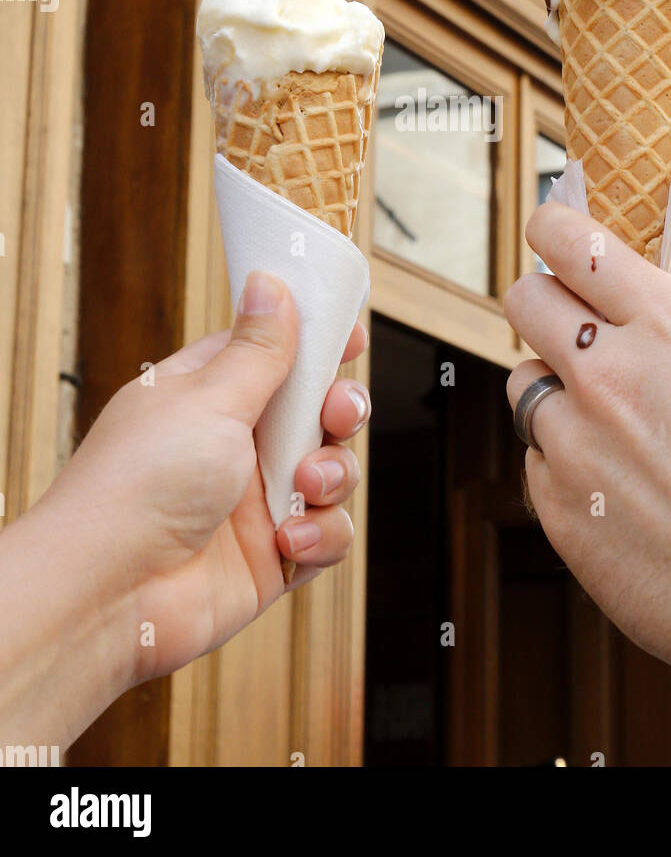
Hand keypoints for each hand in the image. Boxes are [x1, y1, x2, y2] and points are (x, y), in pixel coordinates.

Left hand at [37, 270, 370, 689]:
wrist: (110, 596)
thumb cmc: (136, 488)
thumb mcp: (208, 400)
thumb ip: (257, 350)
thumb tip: (270, 284)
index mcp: (210, 394)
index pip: (274, 352)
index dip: (317, 342)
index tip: (350, 336)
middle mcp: (235, 444)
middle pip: (317, 410)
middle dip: (340, 408)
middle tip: (336, 413)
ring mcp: (255, 500)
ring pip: (333, 471)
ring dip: (332, 474)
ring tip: (304, 485)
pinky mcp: (272, 554)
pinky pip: (327, 534)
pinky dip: (320, 535)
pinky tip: (287, 539)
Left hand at [504, 204, 670, 677]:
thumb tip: (626, 308)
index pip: (574, 240)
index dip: (552, 226)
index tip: (548, 228)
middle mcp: (611, 371)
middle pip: (523, 299)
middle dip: (540, 305)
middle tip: (564, 328)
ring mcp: (575, 438)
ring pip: (523, 383)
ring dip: (554, 394)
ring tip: (611, 433)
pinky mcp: (555, 502)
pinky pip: (536, 458)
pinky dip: (563, 465)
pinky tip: (618, 492)